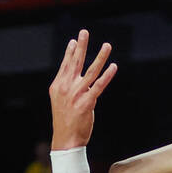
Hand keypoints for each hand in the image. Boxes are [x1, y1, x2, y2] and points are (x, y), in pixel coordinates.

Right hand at [49, 29, 116, 149]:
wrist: (65, 140)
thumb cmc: (65, 121)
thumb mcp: (60, 101)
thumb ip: (66, 87)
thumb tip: (74, 75)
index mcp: (58, 86)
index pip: (65, 64)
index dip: (71, 51)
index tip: (75, 40)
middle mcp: (66, 88)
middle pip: (76, 62)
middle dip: (81, 46)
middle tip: (85, 32)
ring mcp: (76, 94)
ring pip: (91, 71)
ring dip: (100, 57)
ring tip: (107, 45)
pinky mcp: (87, 102)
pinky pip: (99, 86)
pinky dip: (107, 75)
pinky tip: (113, 67)